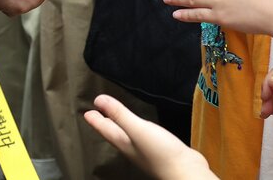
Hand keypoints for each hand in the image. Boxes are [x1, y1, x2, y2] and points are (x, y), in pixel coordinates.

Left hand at [84, 94, 216, 179]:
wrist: (185, 172)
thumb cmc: (160, 153)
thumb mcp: (137, 129)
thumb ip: (119, 115)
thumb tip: (99, 100)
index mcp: (125, 143)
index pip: (106, 130)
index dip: (96, 120)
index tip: (86, 112)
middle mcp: (133, 148)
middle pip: (115, 134)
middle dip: (105, 124)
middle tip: (97, 115)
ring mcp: (146, 151)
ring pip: (128, 137)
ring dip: (120, 126)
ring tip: (116, 119)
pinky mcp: (159, 151)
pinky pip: (143, 137)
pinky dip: (138, 130)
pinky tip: (142, 129)